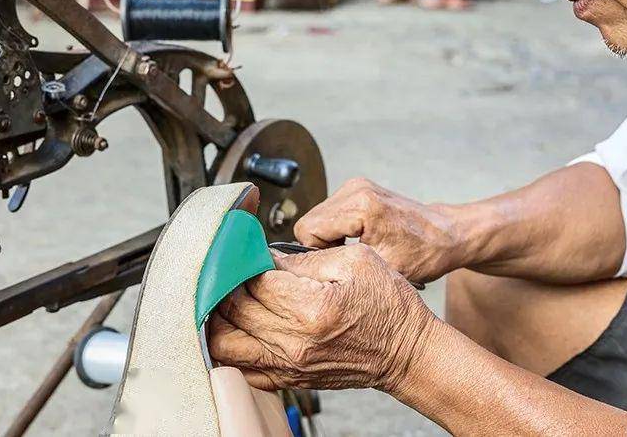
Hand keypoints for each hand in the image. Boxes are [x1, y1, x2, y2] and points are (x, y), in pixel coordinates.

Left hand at [208, 245, 437, 391]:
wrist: (407, 352)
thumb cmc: (389, 306)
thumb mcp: (356, 261)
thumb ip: (304, 258)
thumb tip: (266, 256)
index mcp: (312, 308)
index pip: (254, 278)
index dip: (248, 259)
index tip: (250, 249)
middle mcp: (294, 342)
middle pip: (233, 309)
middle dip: (231, 282)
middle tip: (240, 267)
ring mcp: (289, 365)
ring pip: (224, 343)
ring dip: (219, 317)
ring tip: (230, 296)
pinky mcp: (288, 379)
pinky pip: (240, 368)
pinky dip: (230, 346)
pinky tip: (238, 326)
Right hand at [294, 178, 463, 282]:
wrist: (445, 235)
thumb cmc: (423, 254)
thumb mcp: (380, 270)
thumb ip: (341, 267)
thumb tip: (307, 270)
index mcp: (361, 206)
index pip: (307, 230)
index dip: (317, 254)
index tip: (338, 265)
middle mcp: (356, 189)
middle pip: (309, 223)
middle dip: (321, 246)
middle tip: (347, 261)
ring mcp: (356, 186)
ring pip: (316, 218)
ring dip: (328, 238)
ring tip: (354, 251)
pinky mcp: (358, 188)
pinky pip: (329, 213)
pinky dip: (336, 230)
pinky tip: (356, 240)